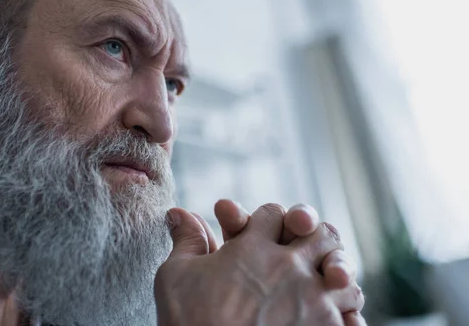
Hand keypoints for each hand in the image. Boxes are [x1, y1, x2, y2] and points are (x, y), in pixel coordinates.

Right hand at [155, 204, 364, 324]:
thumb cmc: (188, 320)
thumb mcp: (176, 274)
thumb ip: (186, 240)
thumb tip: (179, 213)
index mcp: (252, 248)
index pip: (273, 213)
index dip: (267, 218)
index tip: (261, 230)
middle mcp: (288, 267)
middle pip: (320, 233)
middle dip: (313, 235)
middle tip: (303, 248)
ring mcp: (312, 300)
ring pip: (343, 271)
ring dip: (334, 275)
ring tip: (323, 285)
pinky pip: (353, 316)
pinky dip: (347, 315)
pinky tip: (333, 318)